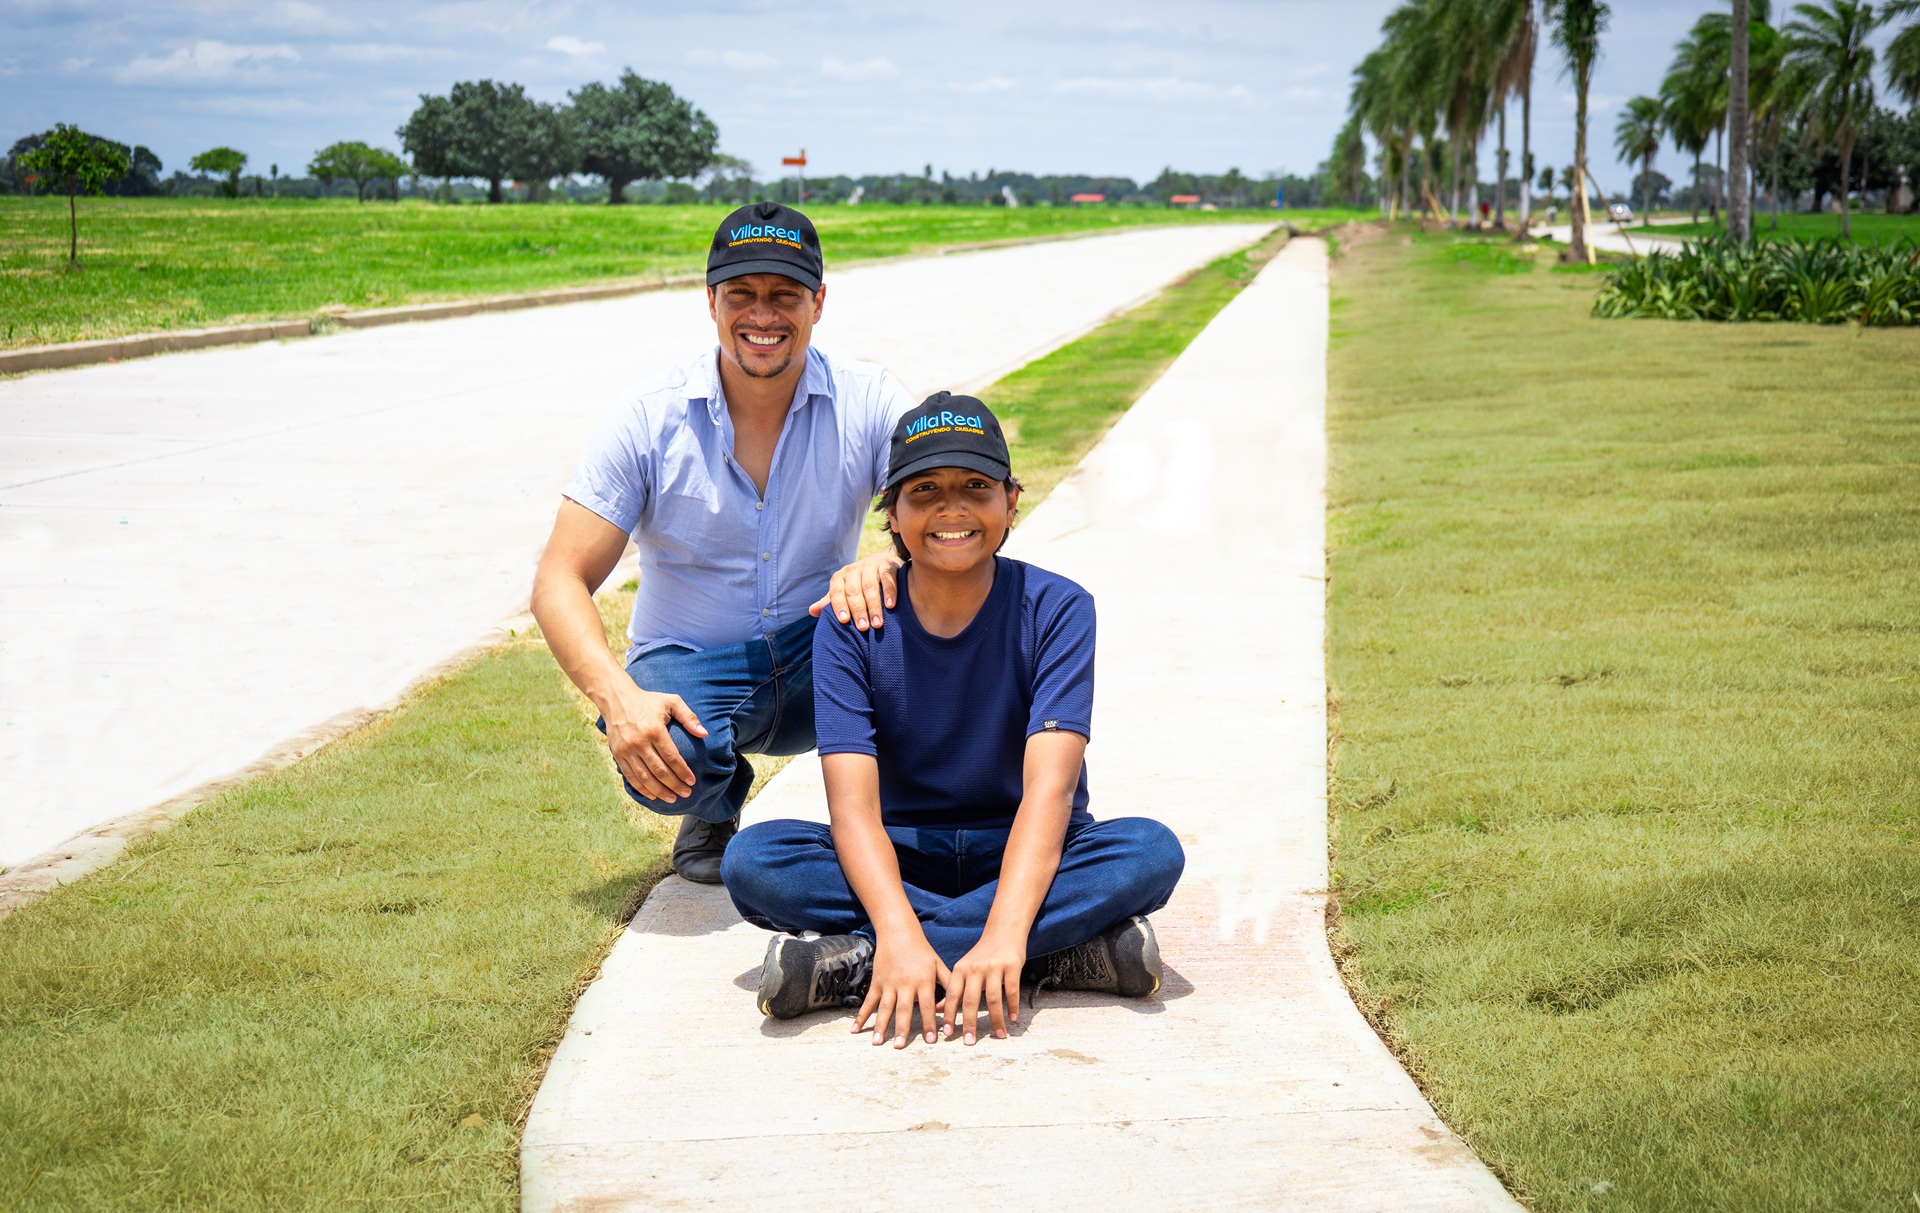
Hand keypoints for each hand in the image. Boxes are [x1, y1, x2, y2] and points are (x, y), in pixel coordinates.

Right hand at [600, 685, 706, 802]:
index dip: (683, 772)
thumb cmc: (648, 701)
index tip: (692, 781)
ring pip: (645, 777)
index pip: (672, 757)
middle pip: (659, 771)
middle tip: (686, 793)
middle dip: (674, 785)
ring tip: (672, 798)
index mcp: (654, 730)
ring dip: (660, 791)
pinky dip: (642, 788)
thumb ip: (688, 717)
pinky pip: (631, 776)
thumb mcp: (671, 701)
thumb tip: (704, 734)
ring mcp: (626, 750)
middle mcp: (639, 742)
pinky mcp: (617, 754)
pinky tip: (653, 795)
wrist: (616, 699)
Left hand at [810, 549, 901, 631]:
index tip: (843, 621)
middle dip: (858, 610)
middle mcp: (853, 570)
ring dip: (874, 606)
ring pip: (870, 586)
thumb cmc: (859, 583)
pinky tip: (890, 606)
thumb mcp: (843, 591)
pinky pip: (887, 578)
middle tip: (863, 628)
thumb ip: (830, 602)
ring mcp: (870, 566)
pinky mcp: (887, 565)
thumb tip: (812, 611)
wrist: (882, 561)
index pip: (836, 592)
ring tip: (877, 624)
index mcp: (840, 578)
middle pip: (854, 591)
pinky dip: (889, 592)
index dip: (839, 606)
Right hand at [854, 931, 948, 1048]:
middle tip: (899, 1046)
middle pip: (904, 1009)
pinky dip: (861, 1016)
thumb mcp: (938, 964)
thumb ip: (947, 984)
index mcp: (923, 980)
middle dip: (902, 1029)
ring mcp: (889, 984)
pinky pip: (868, 1002)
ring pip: (884, 1008)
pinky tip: (855, 1030)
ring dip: (880, 1026)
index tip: (932, 1041)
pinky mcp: (876, 983)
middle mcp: (905, 984)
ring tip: (877, 1043)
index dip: (930, 1023)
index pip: (927, 1005)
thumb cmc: (922, 951)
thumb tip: (950, 1007)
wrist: (898, 933)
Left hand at [942, 931, 1025, 1044]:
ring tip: (999, 1035)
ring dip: (996, 1020)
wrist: (1004, 931)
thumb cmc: (982, 954)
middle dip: (969, 1023)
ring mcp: (994, 967)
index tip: (947, 1034)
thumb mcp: (964, 968)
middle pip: (970, 1000)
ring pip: (993, 999)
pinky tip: (1013, 1018)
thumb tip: (938, 1009)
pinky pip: (1011, 991)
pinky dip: (1012, 1007)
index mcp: (961, 969)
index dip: (949, 1015)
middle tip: (969, 1042)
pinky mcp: (1012, 966)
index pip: (952, 996)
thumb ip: (953, 988)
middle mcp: (975, 968)